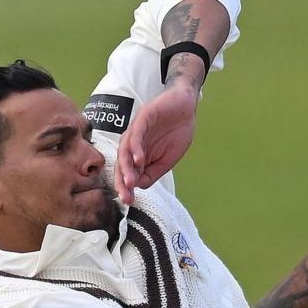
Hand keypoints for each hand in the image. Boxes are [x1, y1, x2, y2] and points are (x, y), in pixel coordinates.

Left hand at [114, 82, 198, 204]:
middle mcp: (132, 143)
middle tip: (125, 196)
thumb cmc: (177, 131)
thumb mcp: (167, 159)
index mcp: (138, 154)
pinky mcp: (143, 118)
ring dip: (127, 167)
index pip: (127, 173)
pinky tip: (139, 160)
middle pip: (122, 164)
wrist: (185, 105)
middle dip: (122, 181)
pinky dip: (136, 148)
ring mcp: (136, 130)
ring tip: (129, 182)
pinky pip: (136, 134)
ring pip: (125, 150)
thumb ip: (152, 172)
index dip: (127, 188)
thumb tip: (139, 187)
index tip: (129, 202)